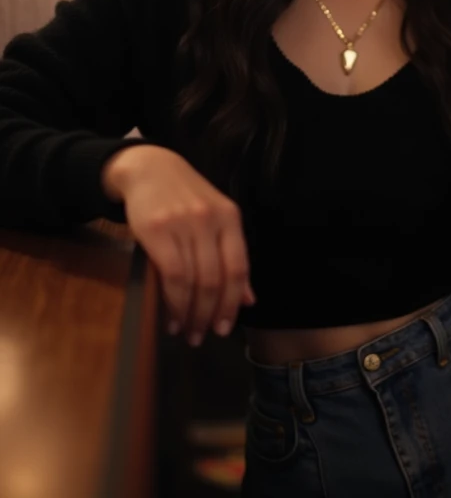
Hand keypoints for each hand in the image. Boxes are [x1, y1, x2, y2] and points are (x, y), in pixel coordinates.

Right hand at [102, 145, 254, 344]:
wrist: (149, 168)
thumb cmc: (185, 198)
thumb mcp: (215, 219)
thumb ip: (231, 256)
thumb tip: (248, 300)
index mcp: (230, 217)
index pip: (238, 268)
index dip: (232, 303)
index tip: (225, 328)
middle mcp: (210, 220)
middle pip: (216, 279)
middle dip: (210, 315)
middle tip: (201, 336)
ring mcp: (184, 224)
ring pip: (194, 281)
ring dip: (190, 314)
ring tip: (185, 330)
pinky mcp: (157, 230)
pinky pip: (172, 275)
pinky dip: (173, 302)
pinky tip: (170, 316)